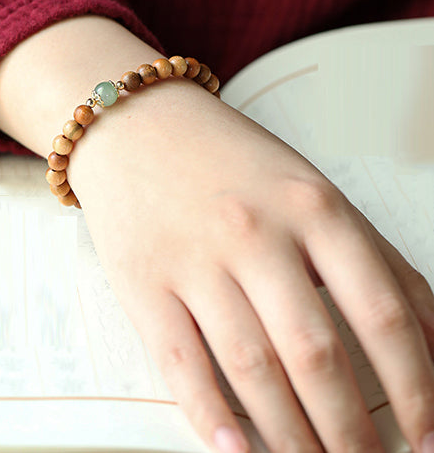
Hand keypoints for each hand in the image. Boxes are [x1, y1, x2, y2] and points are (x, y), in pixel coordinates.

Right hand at [68, 76, 433, 452]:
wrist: (139, 124)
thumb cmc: (233, 161)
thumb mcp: (312, 188)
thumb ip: (374, 257)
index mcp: (313, 206)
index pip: (383, 312)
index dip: (415, 386)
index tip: (427, 432)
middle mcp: (255, 232)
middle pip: (317, 354)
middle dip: (350, 431)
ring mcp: (196, 258)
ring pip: (253, 368)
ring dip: (290, 438)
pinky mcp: (145, 281)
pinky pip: (181, 362)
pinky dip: (210, 416)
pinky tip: (237, 450)